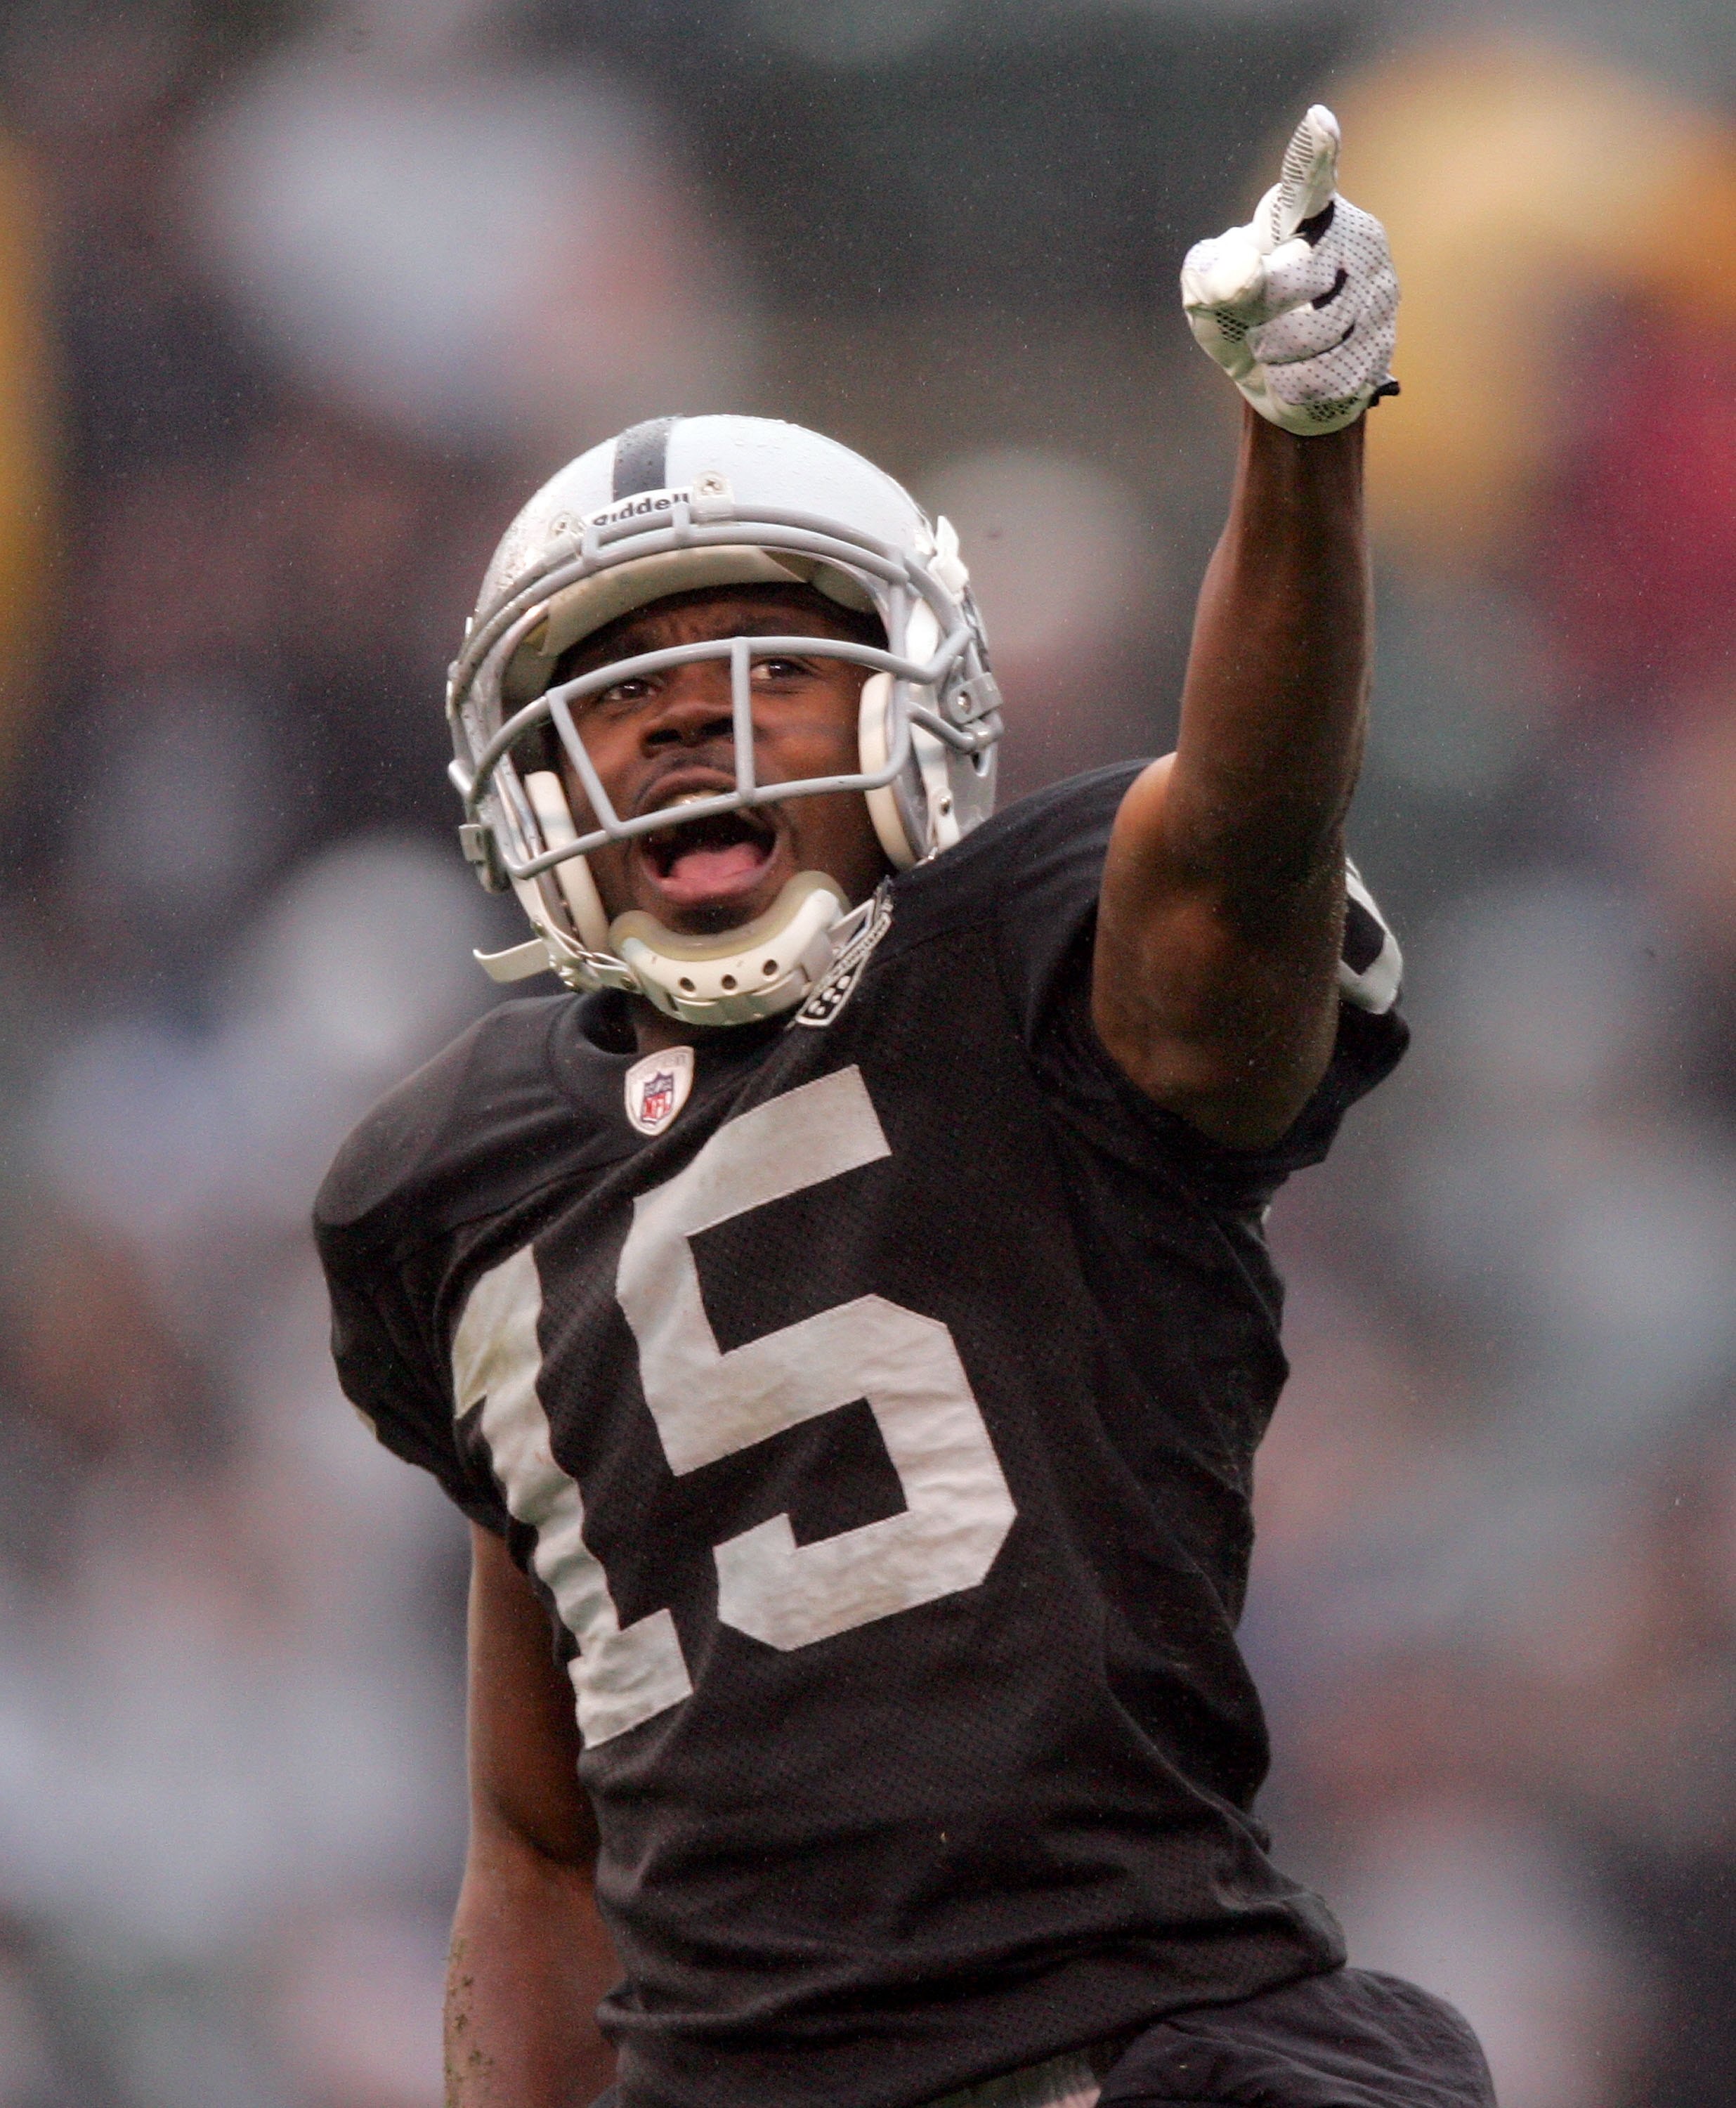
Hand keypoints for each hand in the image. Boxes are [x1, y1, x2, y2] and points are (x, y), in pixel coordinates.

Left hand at [1179, 105, 1397, 435]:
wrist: (1278, 379)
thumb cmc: (1240, 317)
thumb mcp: (1206, 296)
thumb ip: (1209, 275)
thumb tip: (1244, 276)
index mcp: (1305, 214)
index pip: (1308, 184)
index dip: (1312, 156)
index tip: (1317, 122)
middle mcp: (1355, 237)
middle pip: (1299, 276)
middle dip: (1264, 312)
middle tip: (1255, 325)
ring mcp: (1379, 287)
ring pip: (1318, 333)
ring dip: (1278, 357)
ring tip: (1275, 352)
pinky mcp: (1386, 340)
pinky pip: (1332, 374)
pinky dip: (1298, 386)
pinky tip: (1297, 376)